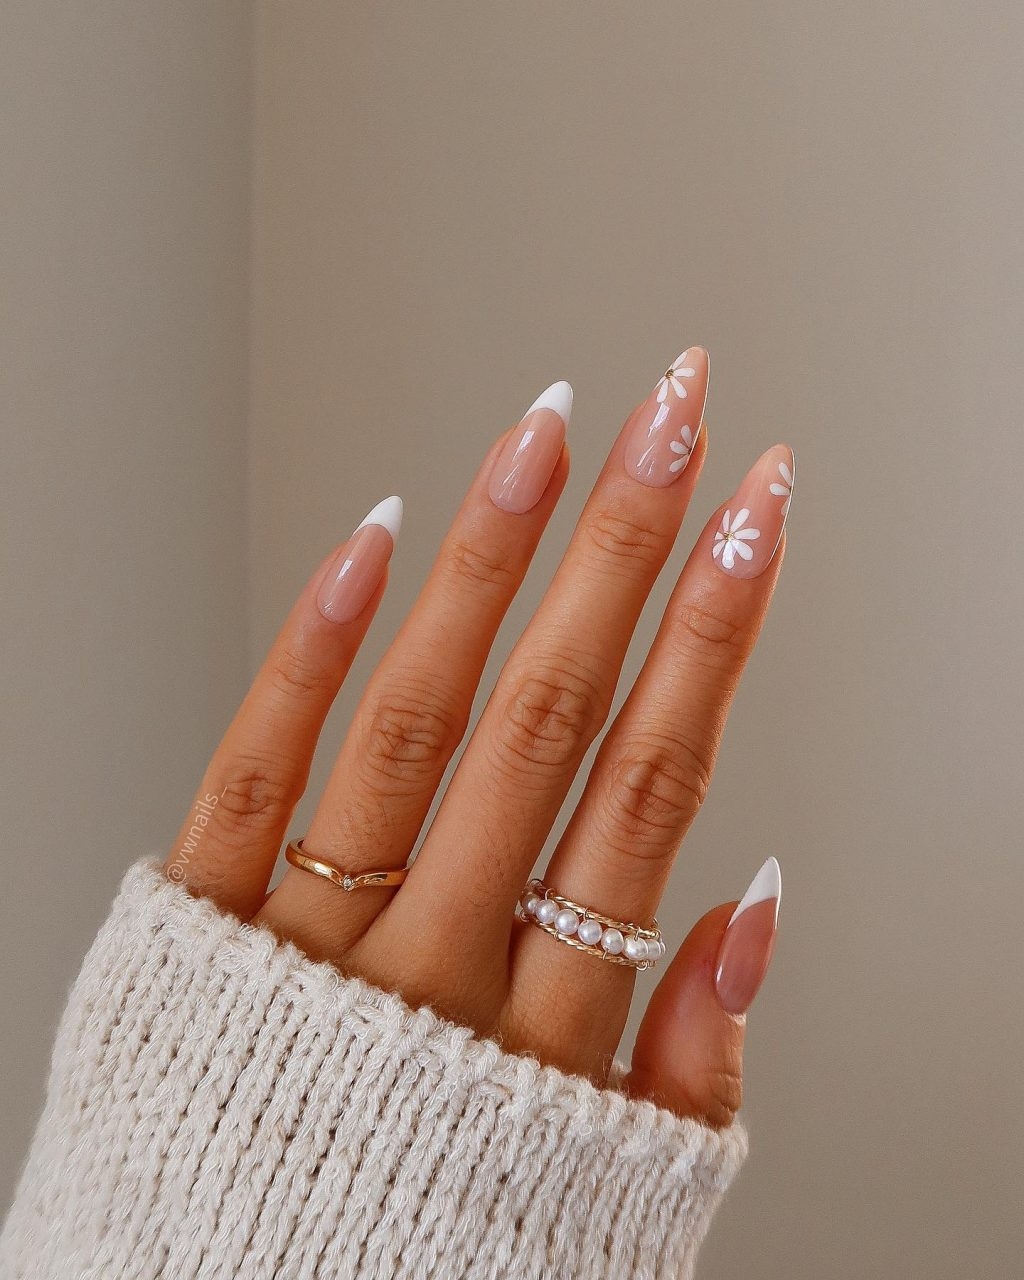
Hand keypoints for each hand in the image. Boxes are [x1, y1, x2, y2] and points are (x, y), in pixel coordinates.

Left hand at [166, 348, 791, 1128]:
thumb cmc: (422, 1257)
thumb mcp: (605, 1202)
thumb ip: (696, 1063)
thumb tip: (759, 900)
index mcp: (544, 1044)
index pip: (654, 788)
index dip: (717, 635)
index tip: (754, 512)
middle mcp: (427, 973)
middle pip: (548, 722)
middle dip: (627, 551)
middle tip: (675, 414)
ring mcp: (303, 946)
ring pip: (415, 722)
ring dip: (487, 561)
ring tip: (545, 435)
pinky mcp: (194, 934)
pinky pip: (251, 772)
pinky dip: (311, 647)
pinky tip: (372, 536)